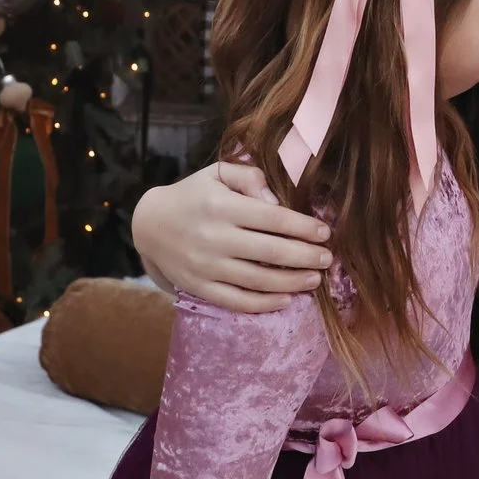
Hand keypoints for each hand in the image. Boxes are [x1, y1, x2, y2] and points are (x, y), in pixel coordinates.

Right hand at [131, 162, 331, 311]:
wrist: (150, 225)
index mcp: (222, 205)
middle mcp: (215, 237)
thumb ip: (249, 177)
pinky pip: (237, 301)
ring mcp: (207, 266)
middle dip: (306, 257)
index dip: (304, 227)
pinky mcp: (200, 288)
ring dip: (292, 282)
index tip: (325, 233)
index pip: (273, 218)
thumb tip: (277, 200)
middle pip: (272, 251)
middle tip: (328, 259)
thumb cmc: (193, 195)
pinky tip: (287, 299)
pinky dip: (265, 304)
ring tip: (315, 279)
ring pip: (259, 280)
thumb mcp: (217, 173)